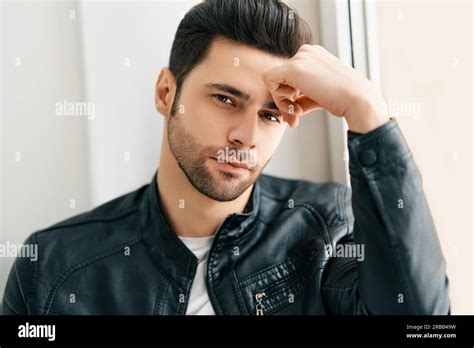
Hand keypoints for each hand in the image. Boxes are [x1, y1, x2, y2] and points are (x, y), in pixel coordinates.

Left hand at [261, 44, 389, 132]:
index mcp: (313, 55)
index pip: (288, 75)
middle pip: (279, 77)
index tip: (298, 111)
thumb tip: (290, 107)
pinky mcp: (294, 68)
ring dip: (282, 101)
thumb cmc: (344, 99)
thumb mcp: (319, 95)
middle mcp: (306, 52)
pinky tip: (294, 107)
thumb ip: (303, 97)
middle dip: (284, 101)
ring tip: (297, 114)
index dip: (289, 96)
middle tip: (295, 117)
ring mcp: (300, 58)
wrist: (357, 100)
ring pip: (273, 79)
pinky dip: (277, 98)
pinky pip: (269, 80)